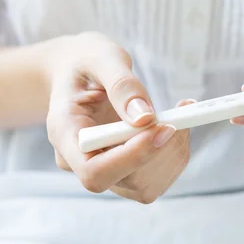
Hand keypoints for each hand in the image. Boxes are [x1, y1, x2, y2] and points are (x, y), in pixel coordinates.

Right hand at [44, 32, 190, 202]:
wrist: (80, 70)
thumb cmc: (86, 61)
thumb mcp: (101, 58)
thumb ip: (122, 86)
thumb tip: (145, 118)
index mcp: (65, 134)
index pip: (94, 171)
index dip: (133, 157)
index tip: (164, 127)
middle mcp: (80, 161)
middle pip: (126, 182)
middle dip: (162, 151)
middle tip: (178, 113)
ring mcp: (103, 168)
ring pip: (146, 185)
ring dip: (173, 152)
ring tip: (178, 113)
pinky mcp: (125, 169)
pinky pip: (157, 175)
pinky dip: (176, 151)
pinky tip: (178, 122)